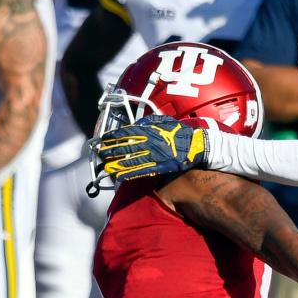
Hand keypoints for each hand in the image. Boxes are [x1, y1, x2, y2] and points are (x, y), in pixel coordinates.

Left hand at [90, 113, 209, 182]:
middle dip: (112, 150)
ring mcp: (155, 156)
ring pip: (132, 160)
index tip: (104, 139)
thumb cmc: (181, 133)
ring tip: (106, 166)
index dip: (114, 136)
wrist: (197, 146)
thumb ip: (150, 121)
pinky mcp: (160, 167)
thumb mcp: (165, 121)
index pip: (127, 133)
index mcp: (151, 131)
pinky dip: (130, 174)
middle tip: (100, 153)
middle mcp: (150, 143)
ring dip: (118, 164)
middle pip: (126, 147)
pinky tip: (120, 176)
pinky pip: (142, 171)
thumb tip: (137, 124)